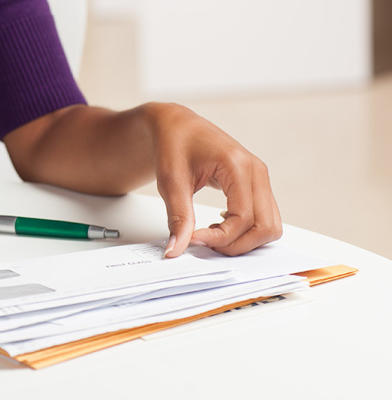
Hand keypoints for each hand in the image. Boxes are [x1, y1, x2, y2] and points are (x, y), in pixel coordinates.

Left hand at [146, 103, 281, 257]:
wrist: (177, 126)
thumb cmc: (174, 145)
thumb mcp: (170, 182)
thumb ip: (178, 218)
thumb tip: (176, 249)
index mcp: (238, 166)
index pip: (243, 218)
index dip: (219, 237)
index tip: (192, 240)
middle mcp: (256, 172)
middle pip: (266, 227)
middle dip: (236, 244)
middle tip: (205, 242)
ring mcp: (260, 179)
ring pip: (270, 226)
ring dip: (243, 240)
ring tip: (211, 234)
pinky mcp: (256, 185)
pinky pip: (263, 218)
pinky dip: (245, 230)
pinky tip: (219, 225)